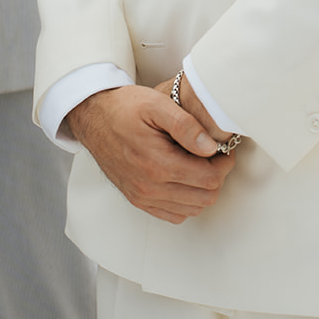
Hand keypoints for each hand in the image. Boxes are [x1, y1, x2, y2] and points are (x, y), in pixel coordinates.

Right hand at [67, 85, 235, 224]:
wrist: (94, 118)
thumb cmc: (124, 108)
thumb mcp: (156, 104)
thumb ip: (186, 125)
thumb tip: (211, 147)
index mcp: (158, 164)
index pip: (209, 179)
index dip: (224, 162)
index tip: (223, 147)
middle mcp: (150, 188)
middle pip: (205, 198)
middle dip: (216, 175)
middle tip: (214, 154)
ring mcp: (143, 198)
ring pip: (192, 209)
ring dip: (202, 189)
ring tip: (199, 163)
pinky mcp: (138, 201)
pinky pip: (174, 214)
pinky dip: (186, 200)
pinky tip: (185, 177)